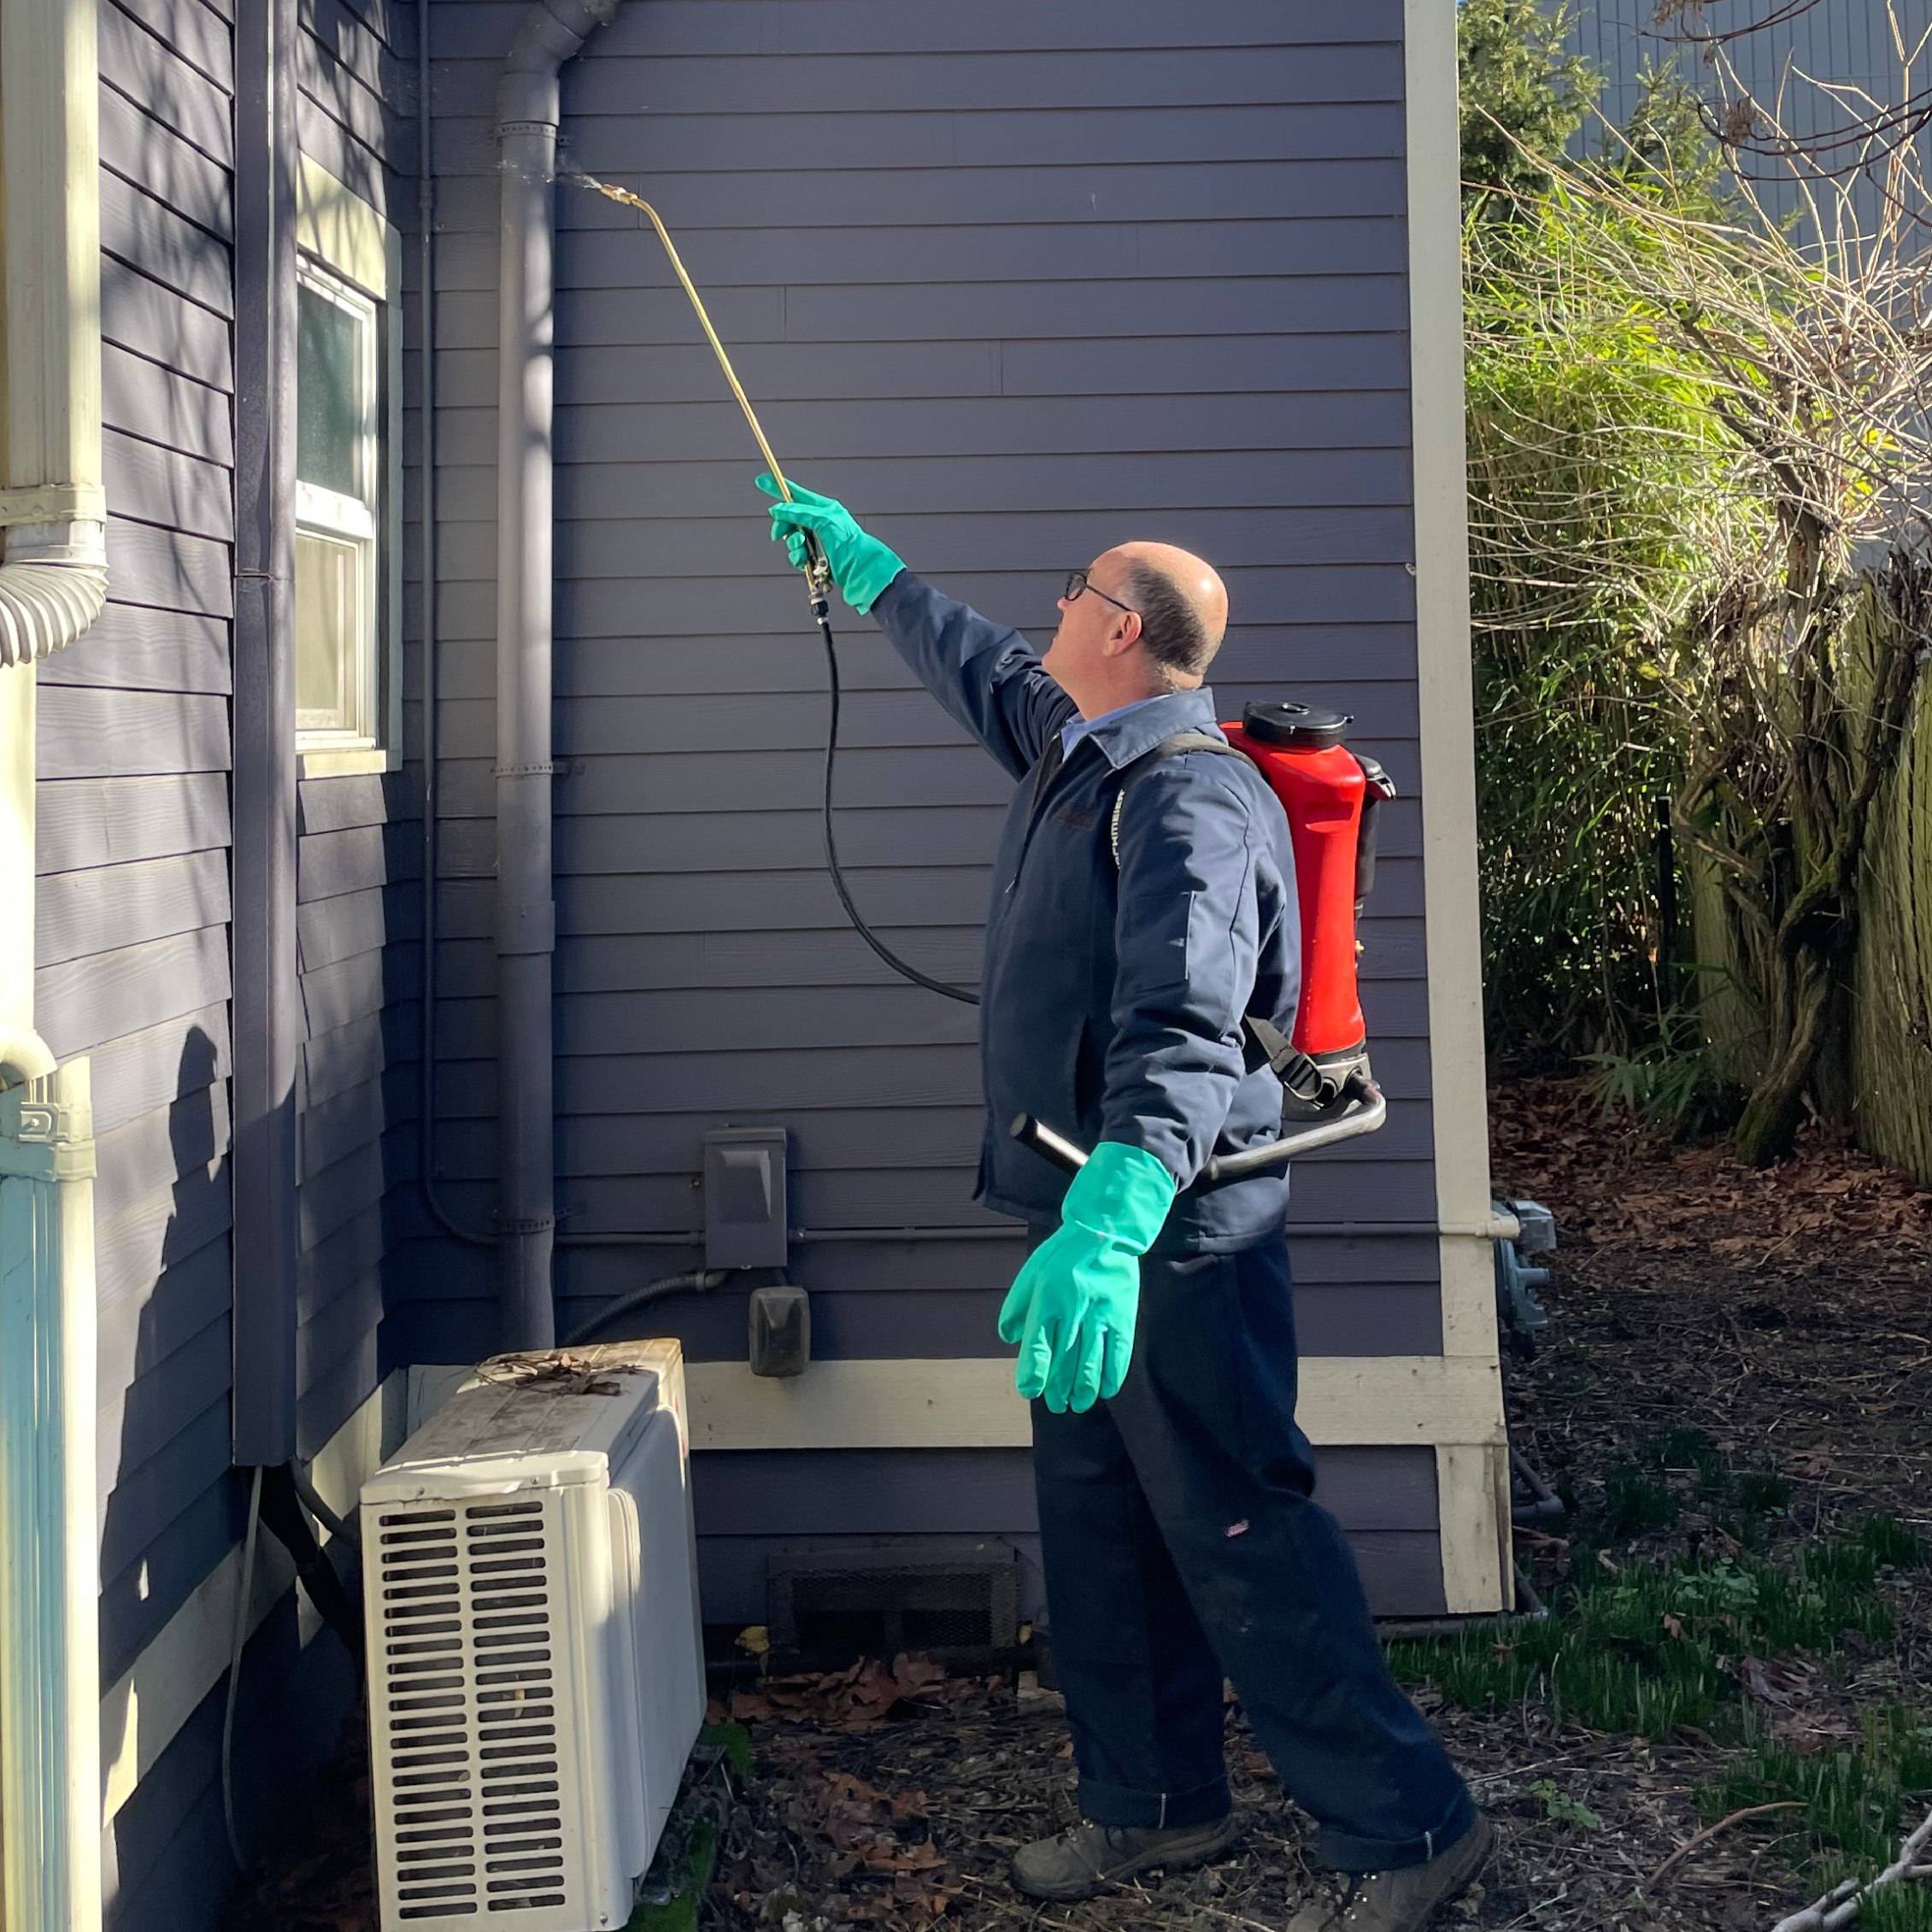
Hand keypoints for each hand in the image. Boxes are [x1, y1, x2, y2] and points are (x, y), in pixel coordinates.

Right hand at [757, 473, 905, 613]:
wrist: (861, 570)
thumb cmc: (849, 543)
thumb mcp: (823, 520)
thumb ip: (799, 513)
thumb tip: (777, 509)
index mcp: (823, 509)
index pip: (796, 494)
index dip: (779, 488)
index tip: (761, 480)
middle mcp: (819, 523)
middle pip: (789, 520)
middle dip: (783, 527)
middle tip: (779, 533)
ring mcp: (817, 541)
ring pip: (792, 540)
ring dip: (793, 546)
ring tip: (802, 550)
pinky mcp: (816, 559)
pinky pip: (798, 557)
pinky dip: (798, 559)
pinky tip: (806, 562)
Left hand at [996, 1142, 1176, 1412]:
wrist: (1104, 1231)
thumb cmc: (1062, 1255)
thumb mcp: (1030, 1274)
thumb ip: (1016, 1307)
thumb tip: (1008, 1339)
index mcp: (1047, 1300)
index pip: (1037, 1345)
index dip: (1033, 1372)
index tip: (1030, 1391)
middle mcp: (1073, 1310)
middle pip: (1065, 1360)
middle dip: (1058, 1387)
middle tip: (1056, 1404)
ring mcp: (1100, 1314)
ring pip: (1091, 1361)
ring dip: (1084, 1388)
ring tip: (1078, 1404)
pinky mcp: (1123, 1315)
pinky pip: (1118, 1352)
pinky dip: (1112, 1374)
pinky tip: (1106, 1390)